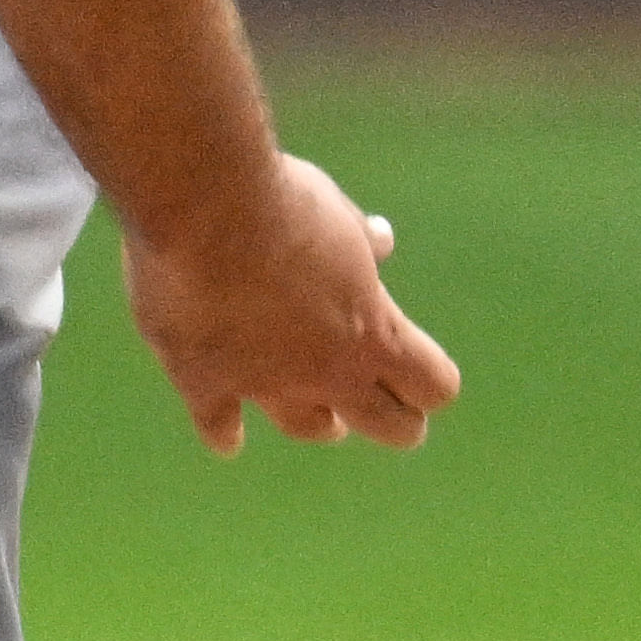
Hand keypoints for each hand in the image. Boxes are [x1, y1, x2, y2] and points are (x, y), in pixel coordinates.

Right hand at [120, 151, 463, 455]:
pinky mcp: (206, 381)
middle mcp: (328, 373)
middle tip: (394, 412)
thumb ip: (361, 240)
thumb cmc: (282, 202)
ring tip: (325, 423)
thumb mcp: (338, 213)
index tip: (422, 370)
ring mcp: (266, 384)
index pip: (434, 385)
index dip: (431, 380)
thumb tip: (383, 239)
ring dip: (320, 421)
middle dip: (395, 419)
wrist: (206, 209)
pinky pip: (220, 424)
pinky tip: (229, 438)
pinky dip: (226, 430)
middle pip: (388, 425)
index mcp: (373, 331)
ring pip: (307, 426)